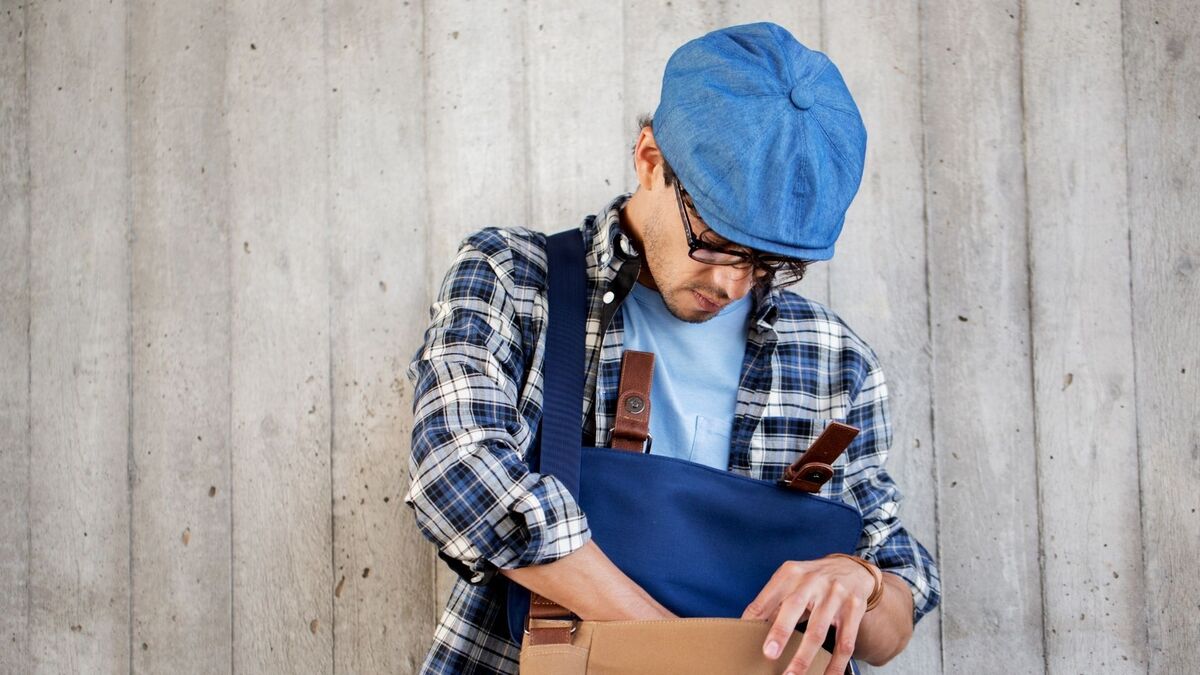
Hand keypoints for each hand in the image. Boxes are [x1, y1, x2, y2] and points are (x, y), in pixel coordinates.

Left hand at [741, 556, 876, 674]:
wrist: (851, 568)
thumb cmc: (813, 579)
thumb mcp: (791, 580)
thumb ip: (773, 601)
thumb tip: (749, 625)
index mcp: (791, 573)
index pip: (768, 596)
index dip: (756, 615)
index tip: (743, 633)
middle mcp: (813, 581)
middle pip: (794, 608)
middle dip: (781, 632)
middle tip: (769, 654)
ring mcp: (835, 595)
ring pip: (818, 631)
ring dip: (804, 656)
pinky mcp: (854, 610)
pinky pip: (845, 642)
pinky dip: (836, 663)